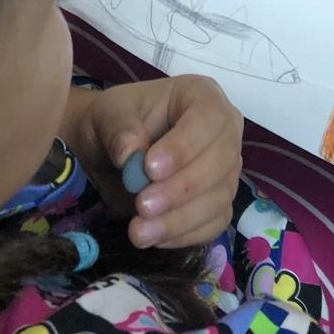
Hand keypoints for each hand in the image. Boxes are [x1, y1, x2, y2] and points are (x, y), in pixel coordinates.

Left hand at [71, 75, 242, 249]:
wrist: (108, 151)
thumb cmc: (115, 122)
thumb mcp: (109, 114)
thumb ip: (119, 129)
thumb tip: (131, 154)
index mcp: (202, 96)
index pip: (209, 118)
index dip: (184, 146)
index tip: (150, 169)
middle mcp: (224, 131)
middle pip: (222, 161)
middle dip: (182, 188)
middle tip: (142, 205)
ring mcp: (225, 169)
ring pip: (219, 197)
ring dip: (180, 219)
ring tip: (139, 231)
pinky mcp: (218, 202)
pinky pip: (214, 223)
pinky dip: (185, 235)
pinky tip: (153, 238)